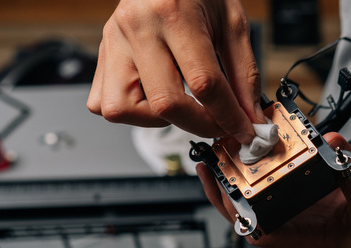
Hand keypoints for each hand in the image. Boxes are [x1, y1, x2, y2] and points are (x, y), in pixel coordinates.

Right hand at [87, 0, 263, 143]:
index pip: (203, 83)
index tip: (244, 131)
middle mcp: (137, 27)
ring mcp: (113, 42)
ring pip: (122, 109)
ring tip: (179, 104)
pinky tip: (154, 95)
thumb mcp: (232, 22)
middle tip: (219, 125)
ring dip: (156, 120)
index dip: (229, 116)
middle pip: (165, 104)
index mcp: (172, 13)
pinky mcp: (101, 54)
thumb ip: (244, 73)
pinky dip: (132, 111)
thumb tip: (249, 116)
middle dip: (199, 125)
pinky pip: (103, 103)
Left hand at [196, 132, 350, 247]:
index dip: (232, 209)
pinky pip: (301, 181)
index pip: (258, 231)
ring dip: (258, 173)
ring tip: (240, 145)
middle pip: (259, 211)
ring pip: (277, 195)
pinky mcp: (329, 201)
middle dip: (234, 185)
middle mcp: (308, 230)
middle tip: (216, 156)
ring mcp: (317, 215)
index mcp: (312, 242)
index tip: (216, 182)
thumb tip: (333, 143)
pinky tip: (283, 144)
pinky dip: (289, 164)